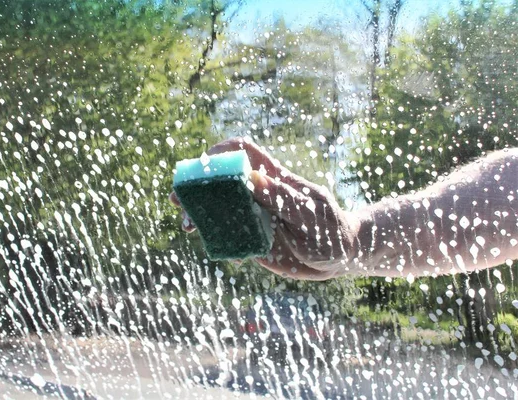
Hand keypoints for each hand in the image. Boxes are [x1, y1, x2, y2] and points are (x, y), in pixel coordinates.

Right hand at [170, 137, 359, 279]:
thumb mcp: (311, 216)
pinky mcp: (253, 239)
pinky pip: (230, 237)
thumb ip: (284, 199)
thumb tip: (253, 179)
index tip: (202, 164)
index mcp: (274, 180)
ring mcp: (255, 217)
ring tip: (189, 227)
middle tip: (179, 199)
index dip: (221, 151)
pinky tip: (227, 256)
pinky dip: (221, 243)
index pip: (244, 153)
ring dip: (201, 215)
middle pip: (222, 180)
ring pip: (220, 209)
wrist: (340, 257)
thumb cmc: (332, 231)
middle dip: (197, 186)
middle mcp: (259, 195)